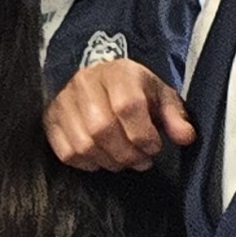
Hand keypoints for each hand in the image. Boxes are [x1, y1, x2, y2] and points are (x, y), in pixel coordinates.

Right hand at [44, 57, 191, 172]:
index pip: (128, 106)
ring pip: (84, 144)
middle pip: (103, 128)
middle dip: (127, 153)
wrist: (98, 79)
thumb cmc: (132, 90)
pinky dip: (87, 163)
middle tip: (141, 161)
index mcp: (118, 73)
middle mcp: (85, 83)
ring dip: (109, 161)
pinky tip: (102, 159)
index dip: (143, 134)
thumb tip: (185, 137)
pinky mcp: (50, 121)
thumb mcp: (159, 96)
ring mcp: (63, 103)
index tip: (154, 147)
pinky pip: (66, 153)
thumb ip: (174, 117)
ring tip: (124, 161)